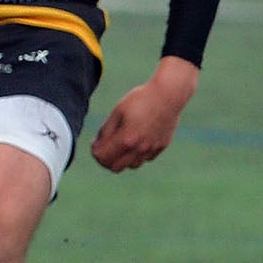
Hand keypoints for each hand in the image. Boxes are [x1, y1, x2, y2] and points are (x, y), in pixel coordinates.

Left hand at [91, 56, 199, 171]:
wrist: (168, 95)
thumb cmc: (140, 100)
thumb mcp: (117, 112)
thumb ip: (106, 131)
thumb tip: (97, 145)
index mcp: (126, 139)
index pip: (103, 157)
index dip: (95, 152)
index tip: (94, 144)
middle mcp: (140, 148)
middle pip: (116, 167)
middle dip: (106, 160)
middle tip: (104, 148)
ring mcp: (152, 149)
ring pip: (132, 165)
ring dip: (123, 159)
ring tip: (120, 145)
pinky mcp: (162, 146)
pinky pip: (146, 158)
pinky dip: (138, 155)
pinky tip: (136, 141)